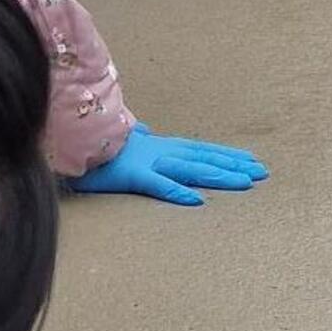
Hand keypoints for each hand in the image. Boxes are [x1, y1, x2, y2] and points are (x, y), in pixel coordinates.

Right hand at [67, 125, 267, 207]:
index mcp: (158, 146)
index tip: (251, 160)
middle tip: (264, 172)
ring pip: (191, 169)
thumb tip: (146, 129)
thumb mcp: (120, 141)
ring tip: (246, 183)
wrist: (67, 142)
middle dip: (235, 164)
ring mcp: (147, 162)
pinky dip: (178, 192)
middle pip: (205, 158)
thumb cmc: (93, 145)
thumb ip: (137, 137)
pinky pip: (158, 185)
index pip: (201, 150)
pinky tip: (198, 201)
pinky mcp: (130, 175)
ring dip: (220, 175)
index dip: (227, 155)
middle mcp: (159, 151)